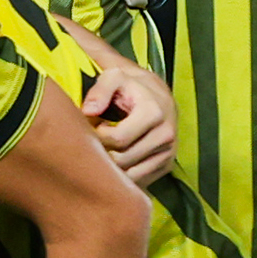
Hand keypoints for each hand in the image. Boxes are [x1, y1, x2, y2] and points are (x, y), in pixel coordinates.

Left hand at [63, 23, 176, 187]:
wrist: (156, 94)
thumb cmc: (129, 85)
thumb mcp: (113, 76)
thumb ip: (99, 90)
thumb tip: (88, 111)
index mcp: (153, 112)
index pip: (118, 140)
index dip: (98, 137)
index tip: (93, 126)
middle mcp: (166, 134)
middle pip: (123, 160)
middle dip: (103, 153)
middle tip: (95, 140)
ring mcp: (168, 153)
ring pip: (130, 175)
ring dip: (112, 166)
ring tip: (106, 148)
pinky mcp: (166, 165)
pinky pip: (139, 181)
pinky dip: (124, 175)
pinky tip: (117, 157)